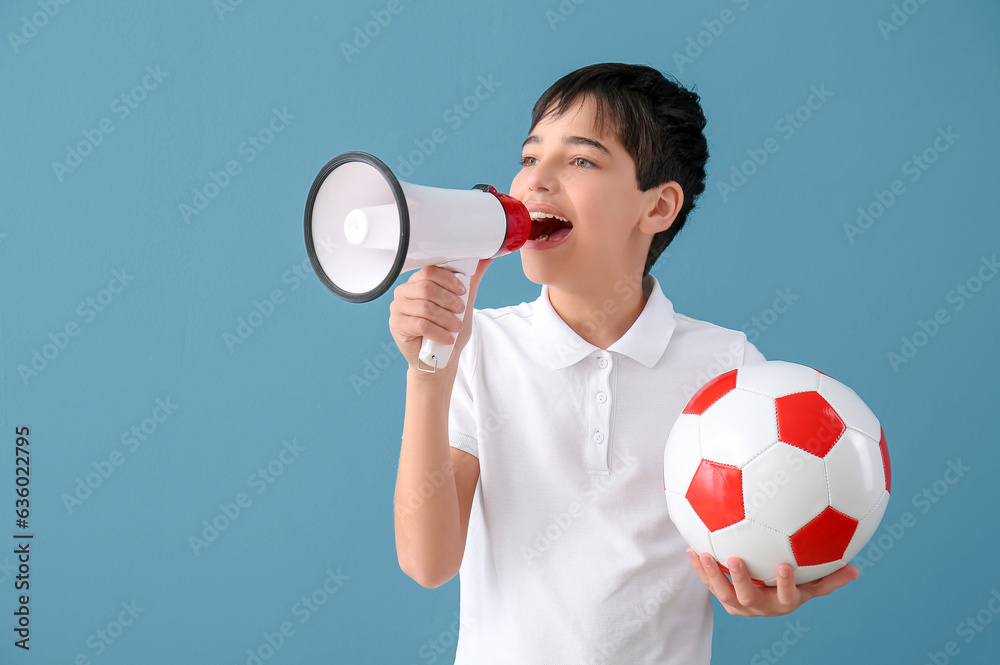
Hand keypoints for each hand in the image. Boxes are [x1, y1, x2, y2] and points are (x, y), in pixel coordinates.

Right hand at [388, 260, 490, 371]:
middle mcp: (405, 292)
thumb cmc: (448, 329)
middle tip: (461, 311)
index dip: (449, 281)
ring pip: (425, 307)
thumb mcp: (464, 302)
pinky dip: (438, 332)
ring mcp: (398, 308)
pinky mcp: (397, 325)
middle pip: (427, 288)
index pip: (430, 271)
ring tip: (457, 327)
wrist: (440, 357)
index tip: (462, 292)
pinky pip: (420, 325)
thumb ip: (471, 280)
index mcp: (418, 281)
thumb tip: (486, 258)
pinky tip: (447, 338)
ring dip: (446, 319)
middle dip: (449, 300)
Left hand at [686, 549, 858, 616]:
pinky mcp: (722, 596)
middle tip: (735, 559)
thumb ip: (829, 578)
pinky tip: (690, 548)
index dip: (785, 583)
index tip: (784, 564)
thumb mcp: (811, 586)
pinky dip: (699, 568)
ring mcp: (738, 603)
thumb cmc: (791, 587)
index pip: (787, 596)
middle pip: (748, 597)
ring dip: (712, 574)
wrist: (764, 600)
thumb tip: (856, 570)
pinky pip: (708, 582)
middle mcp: (759, 606)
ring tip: (703, 555)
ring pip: (723, 592)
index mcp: (782, 602)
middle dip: (742, 579)